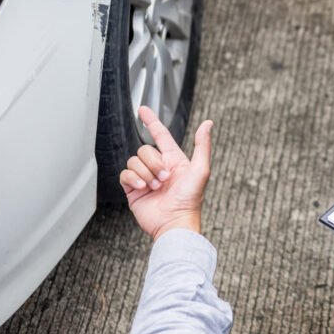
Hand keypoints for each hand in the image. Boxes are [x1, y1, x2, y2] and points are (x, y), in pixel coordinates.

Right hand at [119, 106, 212, 240]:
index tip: (143, 110)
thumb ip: (202, 145)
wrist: (174, 223)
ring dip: (145, 174)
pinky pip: (125, 174)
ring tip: (155, 187)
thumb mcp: (201, 170)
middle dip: (154, 163)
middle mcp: (159, 167)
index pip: (160, 135)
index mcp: (174, 160)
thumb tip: (208, 124)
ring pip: (134, 161)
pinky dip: (133, 180)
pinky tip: (143, 189)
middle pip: (145, 150)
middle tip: (164, 179)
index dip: (151, 121)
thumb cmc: (190, 200)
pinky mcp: (133, 189)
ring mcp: (145, 178)